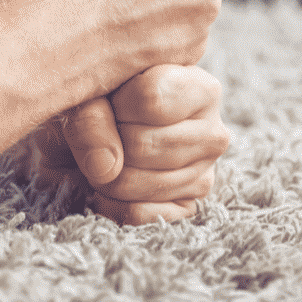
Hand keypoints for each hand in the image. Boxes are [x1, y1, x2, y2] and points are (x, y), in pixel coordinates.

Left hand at [28, 65, 229, 224]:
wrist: (91, 134)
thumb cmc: (98, 101)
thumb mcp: (87, 91)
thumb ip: (90, 116)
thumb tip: (105, 167)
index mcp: (201, 88)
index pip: (151, 99)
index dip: (115, 103)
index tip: (109, 100)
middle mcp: (213, 132)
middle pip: (142, 145)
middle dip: (105, 143)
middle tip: (102, 133)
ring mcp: (204, 174)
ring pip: (137, 183)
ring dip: (103, 174)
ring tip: (104, 157)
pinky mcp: (186, 208)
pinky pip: (136, 214)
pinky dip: (108, 202)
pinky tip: (107, 185)